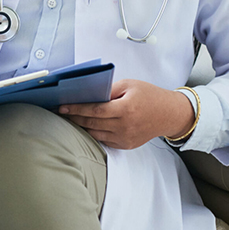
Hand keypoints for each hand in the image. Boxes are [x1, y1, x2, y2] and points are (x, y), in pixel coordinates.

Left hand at [58, 79, 195, 148]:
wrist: (169, 114)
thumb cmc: (149, 96)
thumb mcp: (129, 85)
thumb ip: (108, 89)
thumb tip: (87, 93)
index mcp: (125, 109)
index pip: (94, 110)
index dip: (76, 109)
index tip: (62, 106)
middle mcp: (124, 126)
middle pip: (91, 123)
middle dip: (73, 117)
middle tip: (59, 112)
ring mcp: (125, 138)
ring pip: (95, 133)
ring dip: (80, 126)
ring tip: (68, 118)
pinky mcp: (125, 145)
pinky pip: (103, 140)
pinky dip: (92, 133)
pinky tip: (84, 125)